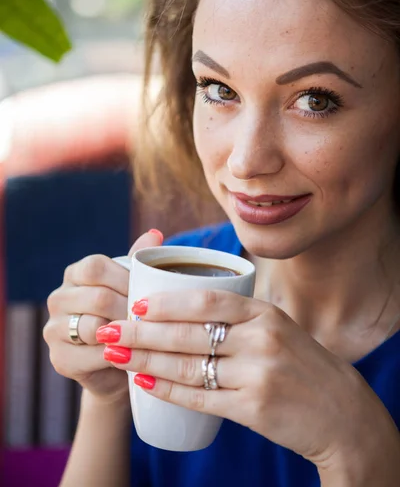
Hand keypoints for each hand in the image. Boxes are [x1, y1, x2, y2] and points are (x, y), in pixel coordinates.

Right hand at [43, 230, 162, 403]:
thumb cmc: (126, 315)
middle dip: (130, 309)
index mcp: (75, 274)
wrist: (119, 361)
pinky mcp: (60, 359)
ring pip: (93, 326)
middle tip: (153, 319)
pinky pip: (92, 354)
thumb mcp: (132, 286)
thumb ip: (139, 262)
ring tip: (144, 335)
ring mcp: (54, 329)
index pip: (95, 267)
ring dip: (124, 332)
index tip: (149, 293)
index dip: (125, 279)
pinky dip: (117, 355)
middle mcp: (58, 298)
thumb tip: (155, 234)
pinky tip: (133, 354)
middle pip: (97, 297)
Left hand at [96, 288, 390, 465]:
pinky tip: (145, 384)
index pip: (206, 300)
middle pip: (188, 333)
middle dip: (142, 333)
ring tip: (117, 357)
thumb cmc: (300, 363)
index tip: (136, 304)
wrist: (339, 411)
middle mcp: (261, 340)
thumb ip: (238, 315)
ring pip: (188, 366)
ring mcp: (258, 375)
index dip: (166, 302)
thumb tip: (181, 304)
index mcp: (264, 313)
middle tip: (109, 331)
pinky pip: (200, 398)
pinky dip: (169, 391)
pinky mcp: (253, 409)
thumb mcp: (277, 326)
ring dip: (146, 362)